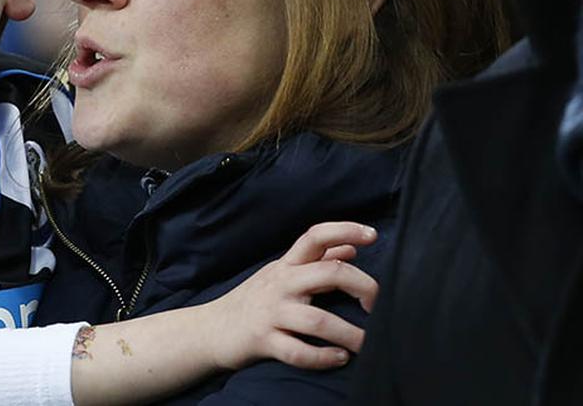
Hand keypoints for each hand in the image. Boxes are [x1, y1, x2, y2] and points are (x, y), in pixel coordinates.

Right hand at [202, 221, 378, 371]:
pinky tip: (339, 358)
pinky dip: (323, 357)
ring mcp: (271, 313)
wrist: (210, 330)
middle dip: (363, 287)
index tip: (372, 234)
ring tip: (367, 343)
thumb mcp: (280, 274)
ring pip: (318, 320)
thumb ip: (315, 261)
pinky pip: (298, 352)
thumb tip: (350, 249)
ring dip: (349, 334)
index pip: (315, 236)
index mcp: (286, 265)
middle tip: (377, 304)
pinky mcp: (263, 341)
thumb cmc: (253, 301)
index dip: (344, 230)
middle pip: (329, 273)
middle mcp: (280, 284)